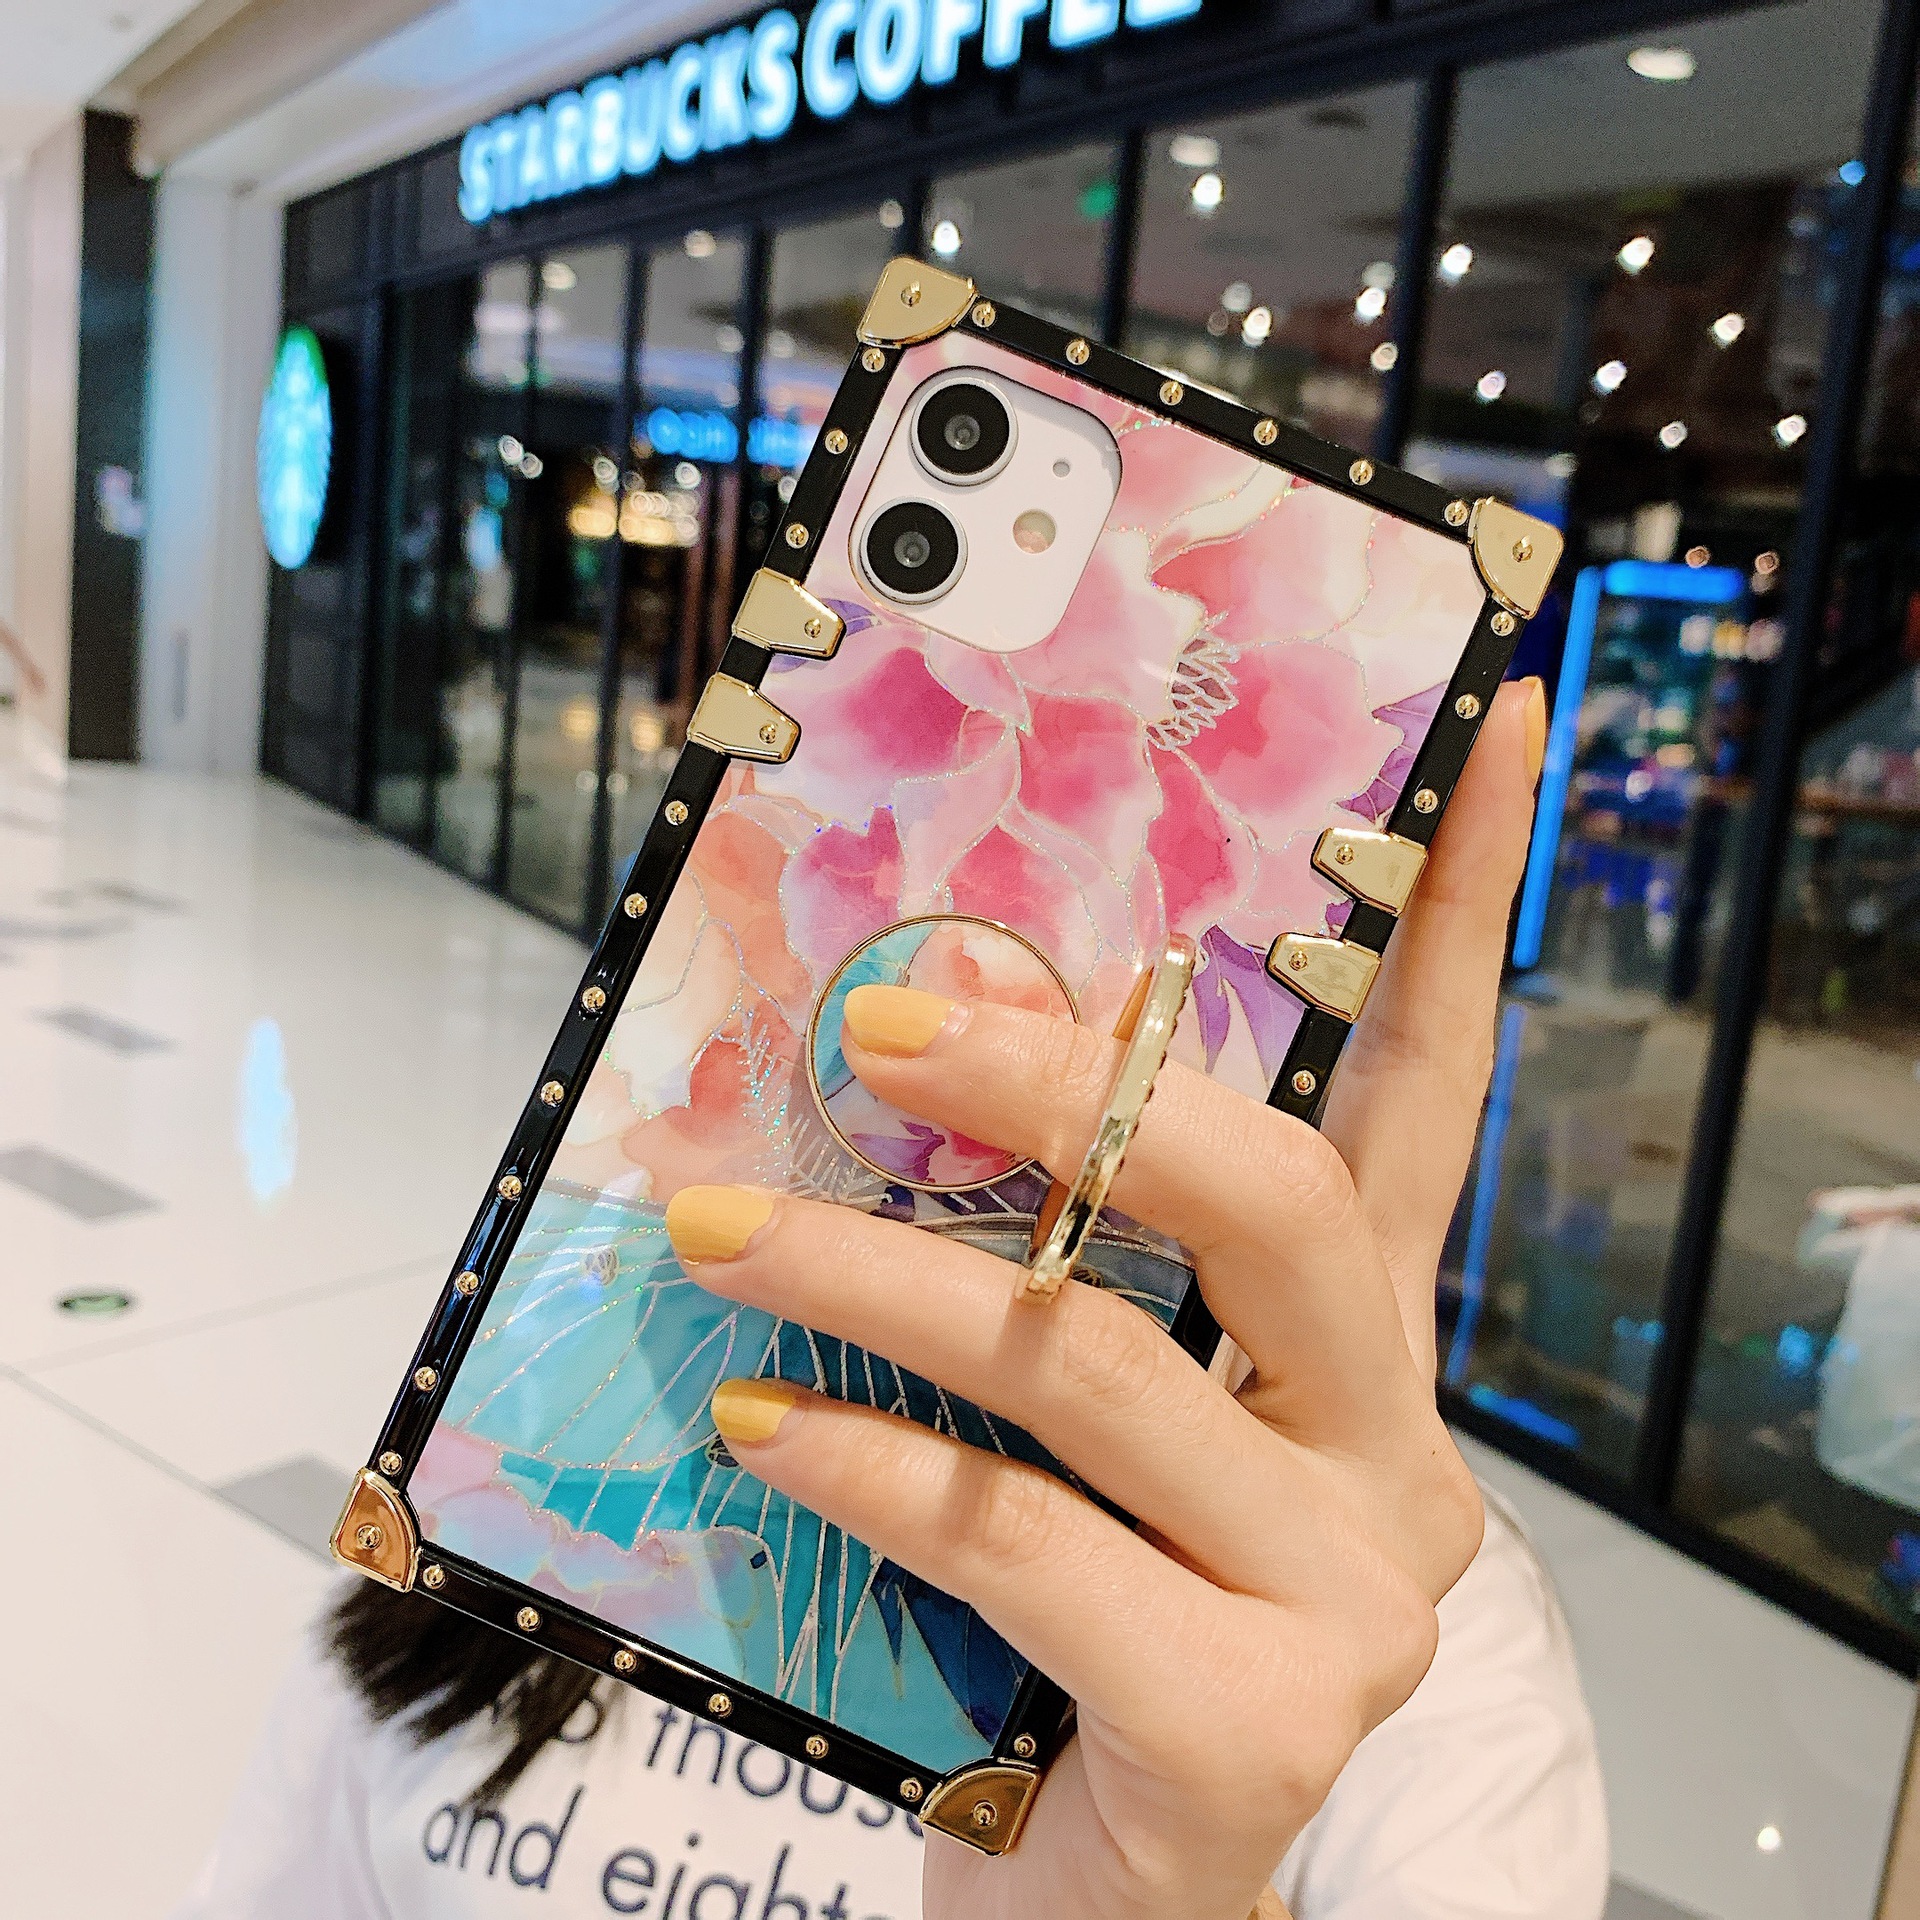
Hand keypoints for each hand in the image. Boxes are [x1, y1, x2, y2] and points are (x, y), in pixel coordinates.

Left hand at [663, 680, 1544, 1919]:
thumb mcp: (1073, 1392)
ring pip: (1104, 1366)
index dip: (1462, 906)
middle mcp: (1392, 1442)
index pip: (1431, 1085)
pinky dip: (870, 1465)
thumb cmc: (1066, 1604)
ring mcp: (1349, 1588)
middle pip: (1268, 1197)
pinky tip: (761, 1425)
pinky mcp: (1261, 1720)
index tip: (1481, 729)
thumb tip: (929, 1030)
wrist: (1095, 1883)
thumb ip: (1048, 1243)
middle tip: (890, 1026)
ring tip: (720, 1226)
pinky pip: (1027, 1543)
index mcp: (1354, 1334)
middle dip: (1068, 1089)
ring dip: (880, 1277)